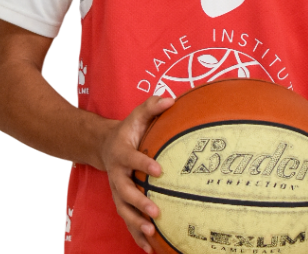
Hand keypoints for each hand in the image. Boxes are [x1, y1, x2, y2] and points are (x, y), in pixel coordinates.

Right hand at [100, 95, 174, 250]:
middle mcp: (116, 174)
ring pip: (123, 210)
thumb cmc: (129, 130)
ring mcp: (117, 190)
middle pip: (124, 190)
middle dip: (139, 202)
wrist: (106, 145)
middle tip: (155, 210)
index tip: (159, 171)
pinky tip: (150, 248)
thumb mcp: (138, 114)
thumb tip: (170, 98)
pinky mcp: (121, 202)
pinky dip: (137, 236)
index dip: (144, 164)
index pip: (132, 159)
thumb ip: (153, 106)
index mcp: (121, 152)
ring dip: (136, 223)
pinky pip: (127, 221)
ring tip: (152, 232)